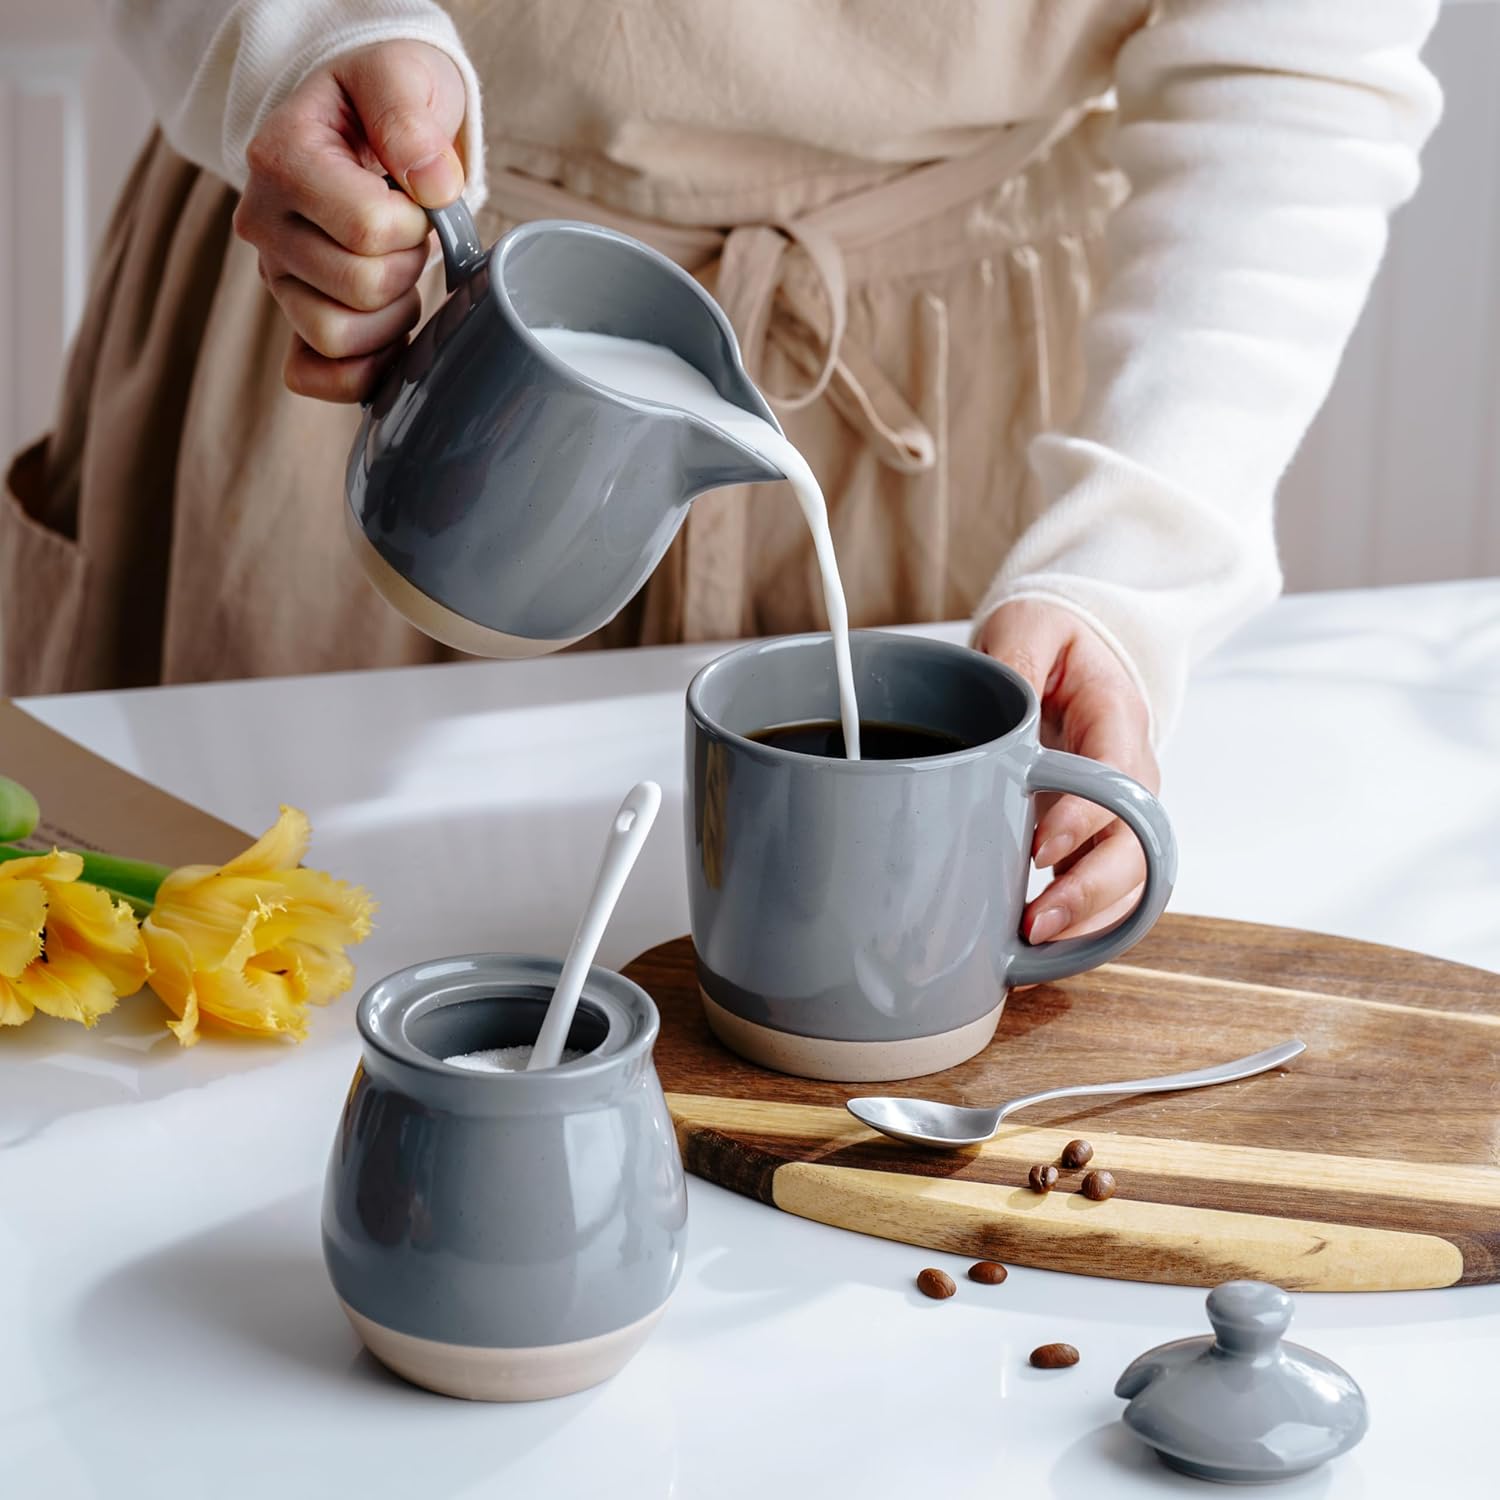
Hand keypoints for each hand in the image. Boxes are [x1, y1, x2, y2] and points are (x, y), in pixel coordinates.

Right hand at [233, 41, 466, 401]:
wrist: (365, 125)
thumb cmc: (384, 104)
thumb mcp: (399, 75)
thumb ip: (408, 114)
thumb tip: (434, 185)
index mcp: (280, 159)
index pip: (369, 228)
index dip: (417, 222)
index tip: (419, 197)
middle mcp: (264, 225)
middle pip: (360, 288)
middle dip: (409, 265)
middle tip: (412, 235)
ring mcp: (276, 278)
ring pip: (338, 339)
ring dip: (391, 317)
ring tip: (398, 272)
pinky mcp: (293, 319)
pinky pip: (313, 377)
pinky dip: (361, 371)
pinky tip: (389, 337)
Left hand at [978, 599, 1157, 945]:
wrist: (1075, 654)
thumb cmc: (1052, 639)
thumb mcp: (1029, 627)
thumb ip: (1014, 661)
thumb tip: (995, 719)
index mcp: (1118, 718)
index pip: (1118, 777)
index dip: (1086, 819)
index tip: (1040, 849)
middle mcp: (1132, 775)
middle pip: (1138, 846)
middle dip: (1090, 892)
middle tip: (1035, 921)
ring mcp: (1120, 812)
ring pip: (1129, 881)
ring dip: (1086, 921)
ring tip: (1030, 949)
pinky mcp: (1098, 838)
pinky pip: (1104, 892)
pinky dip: (1077, 926)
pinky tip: (1033, 952)